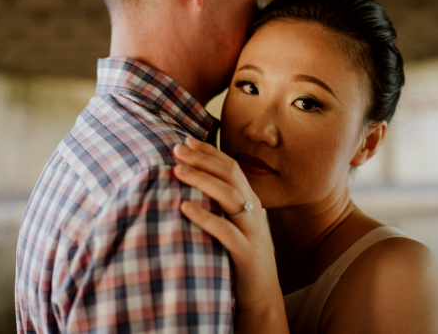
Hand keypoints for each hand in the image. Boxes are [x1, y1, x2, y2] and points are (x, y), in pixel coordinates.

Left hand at [173, 137, 287, 330]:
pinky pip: (226, 232)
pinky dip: (205, 217)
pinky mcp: (247, 254)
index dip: (209, 151)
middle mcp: (254, 210)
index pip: (231, 166)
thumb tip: (191, 181)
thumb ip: (219, 204)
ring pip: (229, 197)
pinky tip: (184, 208)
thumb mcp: (233, 224)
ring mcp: (253, 231)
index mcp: (250, 200)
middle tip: (176, 150)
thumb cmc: (239, 256)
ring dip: (201, 181)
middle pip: (230, 175)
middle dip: (202, 159)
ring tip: (177, 172)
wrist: (261, 296)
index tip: (185, 141)